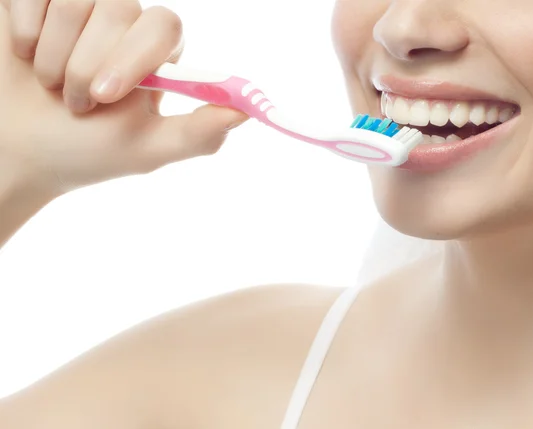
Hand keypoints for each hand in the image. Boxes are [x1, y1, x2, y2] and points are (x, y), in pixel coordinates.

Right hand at [0, 0, 247, 194]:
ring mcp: (83, 8)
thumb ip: (198, 133)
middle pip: (118, 7)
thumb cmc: (87, 151)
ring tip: (52, 85)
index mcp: (157, 56)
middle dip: (87, 63)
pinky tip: (26, 56)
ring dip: (53, 55)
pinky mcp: (40, 0)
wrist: (22, 149)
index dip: (134, 55)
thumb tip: (245, 112)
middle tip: (78, 103)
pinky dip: (24, 32)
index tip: (105, 95)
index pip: (164, 26)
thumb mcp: (146, 149)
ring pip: (72, 0)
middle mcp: (125, 24)